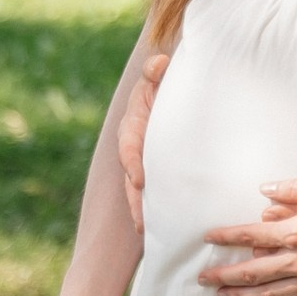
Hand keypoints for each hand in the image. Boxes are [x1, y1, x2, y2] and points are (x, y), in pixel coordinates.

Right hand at [118, 53, 167, 230]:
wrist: (166, 94)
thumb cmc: (161, 84)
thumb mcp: (156, 76)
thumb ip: (155, 71)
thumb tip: (159, 62)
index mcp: (132, 127)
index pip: (129, 148)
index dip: (133, 165)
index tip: (140, 181)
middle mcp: (133, 149)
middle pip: (131, 179)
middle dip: (136, 201)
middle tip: (142, 222)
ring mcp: (143, 163)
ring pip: (139, 191)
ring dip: (143, 212)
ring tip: (148, 233)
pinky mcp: (156, 173)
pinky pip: (155, 193)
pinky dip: (157, 209)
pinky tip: (167, 228)